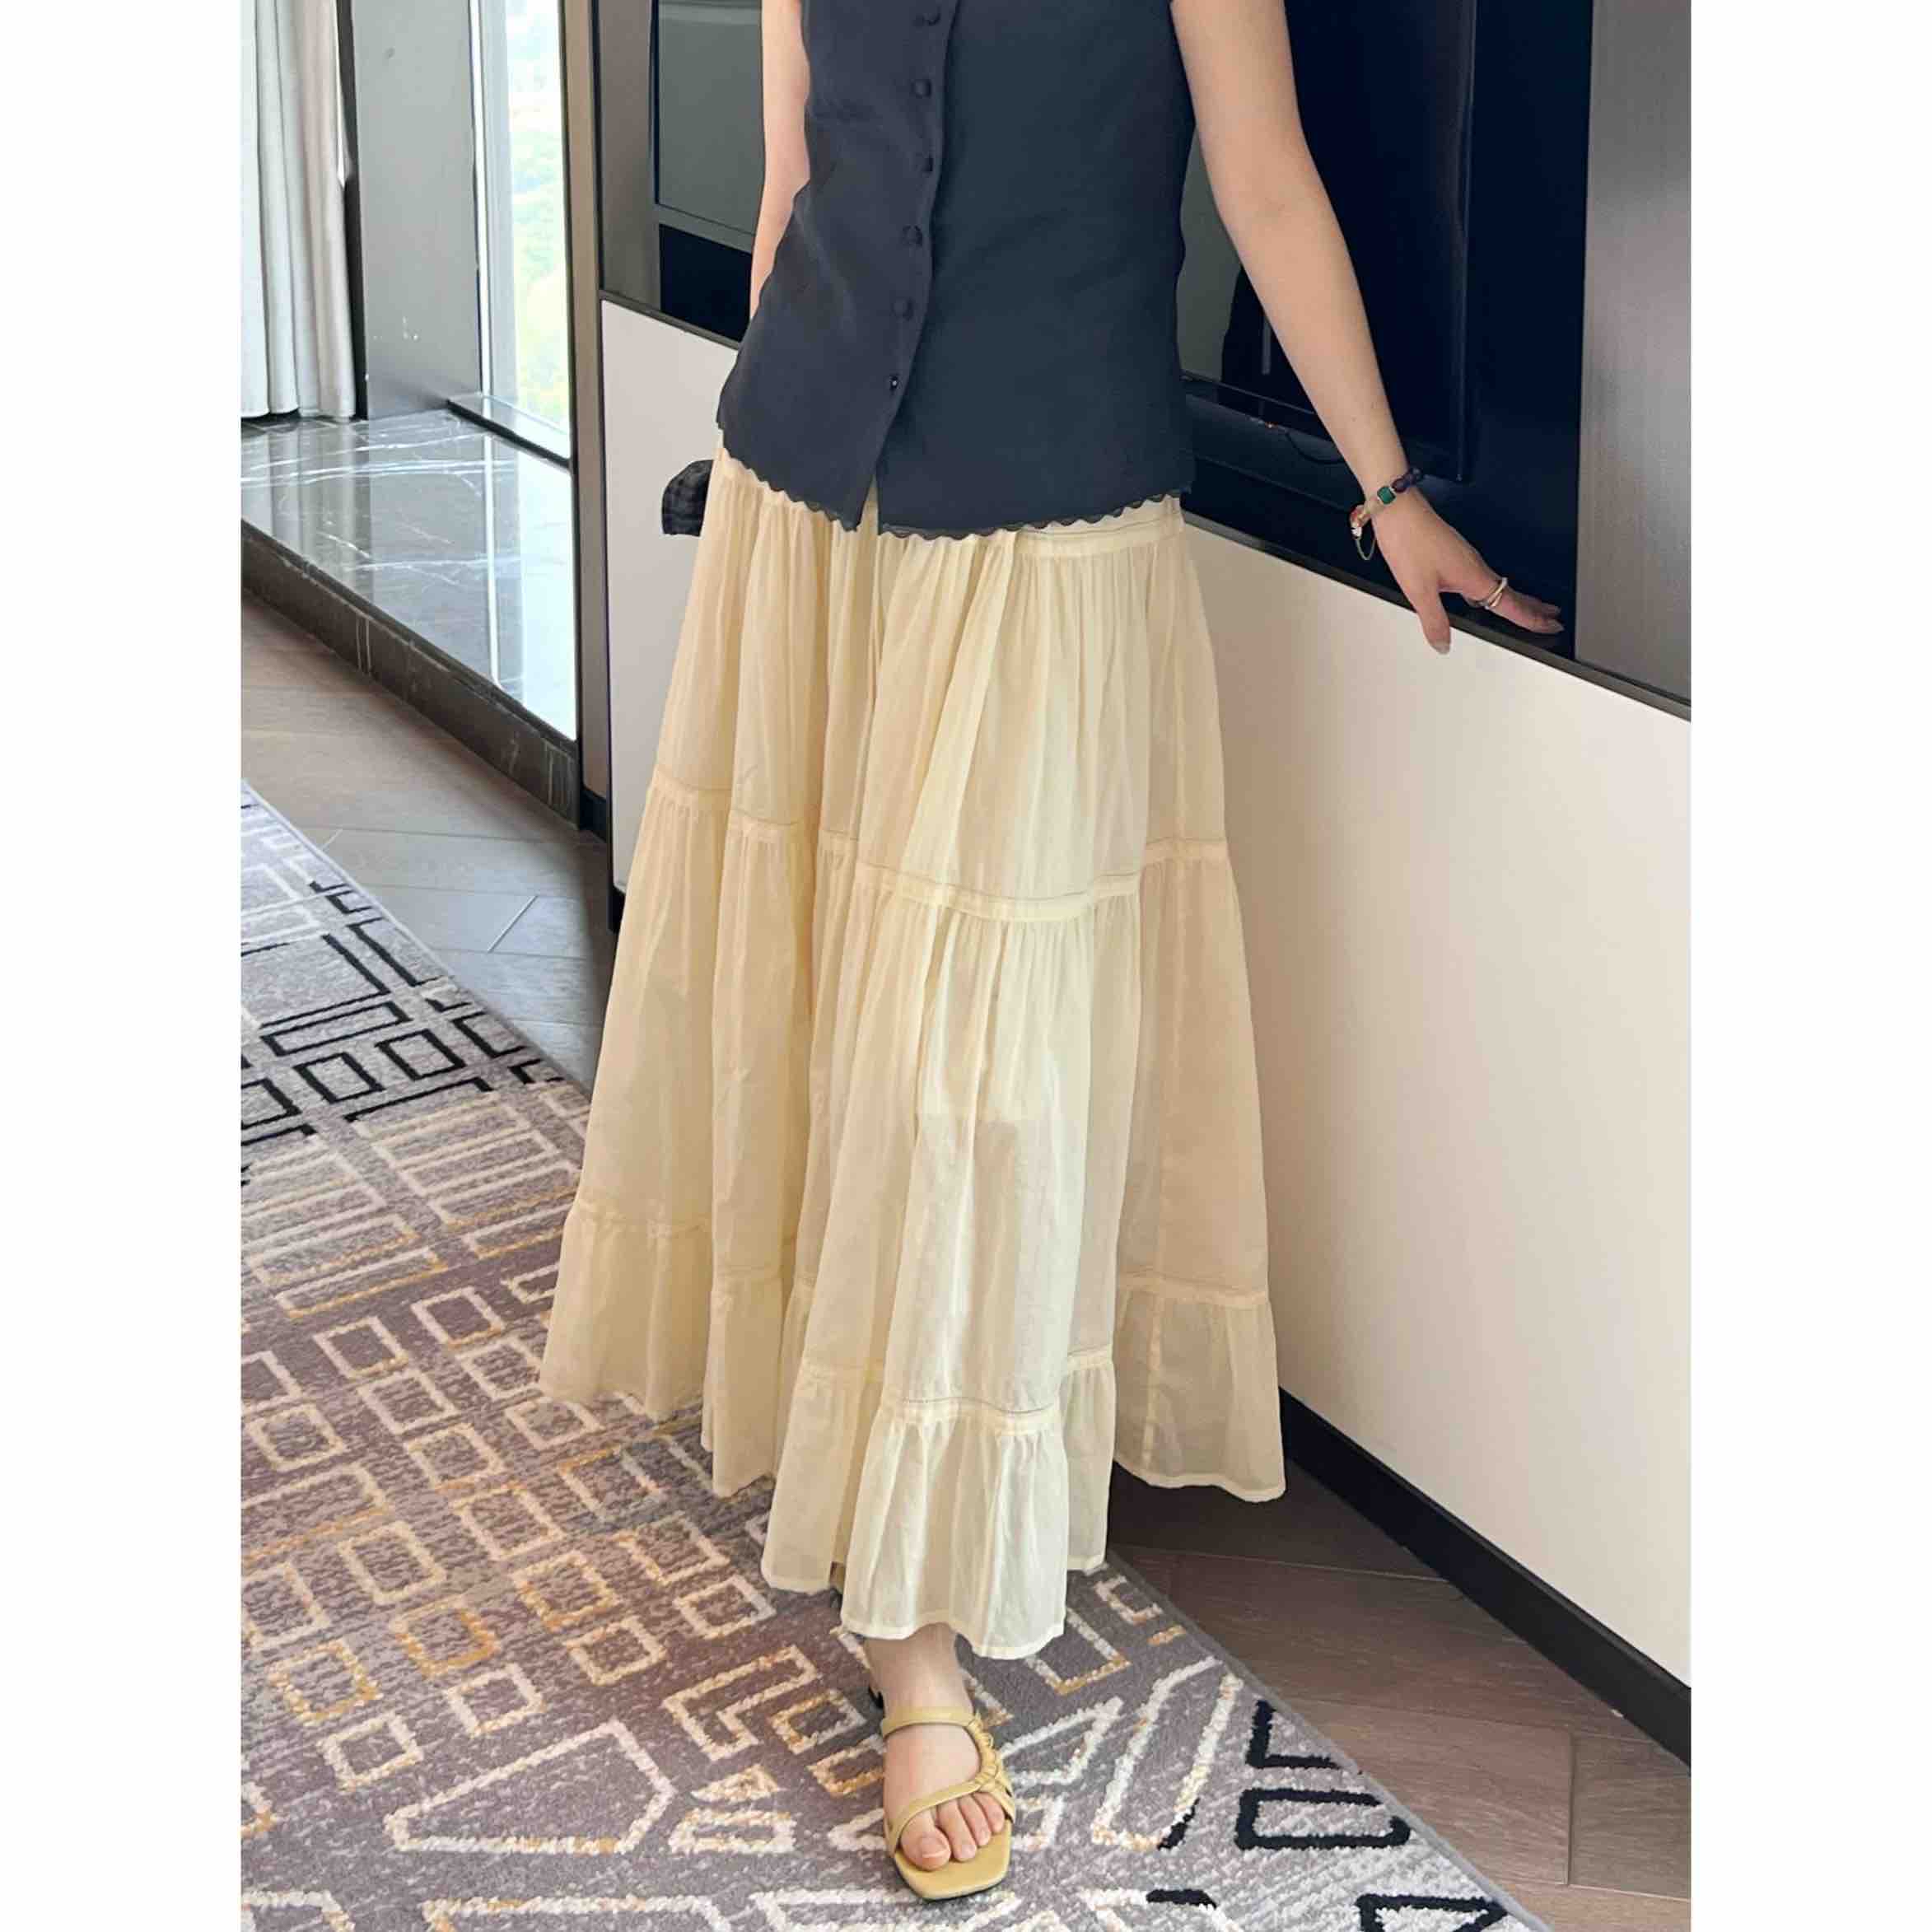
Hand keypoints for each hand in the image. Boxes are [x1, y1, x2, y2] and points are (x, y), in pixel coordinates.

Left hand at [1369, 491, 1564, 654]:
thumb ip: (1434, 621)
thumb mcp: (1419, 591)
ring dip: (1518, 598)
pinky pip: (1485, 576)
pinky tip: (1487, 594)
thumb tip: (1443, 644)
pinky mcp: (1457, 553)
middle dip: (1535, 608)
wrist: (1399, 510)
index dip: (1532, 619)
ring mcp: (1467, 558)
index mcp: (1474, 577)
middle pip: (1513, 593)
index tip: (1550, 627)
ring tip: (1531, 608)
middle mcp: (1475, 566)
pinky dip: (1496, 589)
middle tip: (1552, 619)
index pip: (1511, 605)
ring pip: (1500, 584)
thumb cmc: (1409, 541)